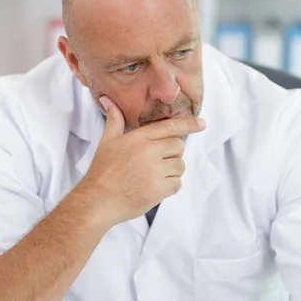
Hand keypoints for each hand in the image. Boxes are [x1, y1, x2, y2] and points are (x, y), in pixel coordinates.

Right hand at [77, 96, 205, 227]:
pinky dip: (169, 187)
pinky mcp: (159, 189)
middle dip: (173, 153)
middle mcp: (148, 151)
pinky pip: (177, 184)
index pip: (170, 126)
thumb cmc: (102, 172)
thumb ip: (114, 120)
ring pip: (180, 166)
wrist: (97, 201)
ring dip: (171, 172)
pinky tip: (153, 188)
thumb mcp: (107, 142)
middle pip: (179, 146)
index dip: (189, 124)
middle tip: (157, 162)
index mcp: (138, 138)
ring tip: (152, 177)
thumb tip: (107, 99)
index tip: (202, 124)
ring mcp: (155, 171)